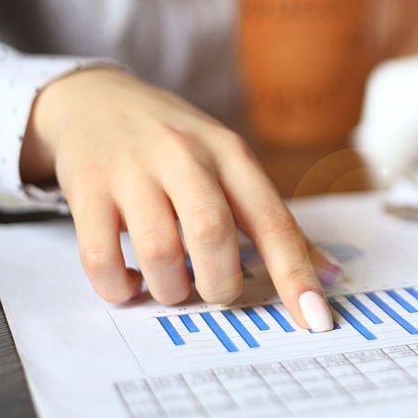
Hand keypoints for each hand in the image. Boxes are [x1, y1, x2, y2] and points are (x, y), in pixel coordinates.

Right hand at [20, 68, 338, 330]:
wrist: (96, 99)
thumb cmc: (177, 143)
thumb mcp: (231, 163)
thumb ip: (274, 219)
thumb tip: (328, 276)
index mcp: (231, 154)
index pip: (272, 219)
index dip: (295, 273)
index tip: (315, 318)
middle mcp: (185, 156)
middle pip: (213, 234)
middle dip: (220, 284)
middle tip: (215, 291)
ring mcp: (132, 170)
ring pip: (159, 251)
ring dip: (170, 290)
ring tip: (171, 286)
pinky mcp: (88, 187)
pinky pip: (101, 257)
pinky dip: (118, 287)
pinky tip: (129, 282)